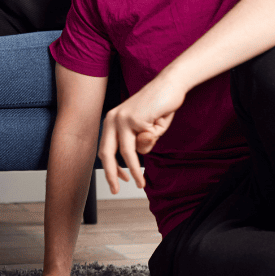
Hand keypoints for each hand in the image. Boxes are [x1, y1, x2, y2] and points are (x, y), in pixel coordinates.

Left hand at [98, 77, 184, 192]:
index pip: (105, 150)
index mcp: (111, 121)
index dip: (110, 168)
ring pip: (127, 152)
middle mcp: (112, 119)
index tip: (118, 181)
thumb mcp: (147, 129)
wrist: (170, 85)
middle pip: (106, 153)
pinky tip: (159, 123)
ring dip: (133, 170)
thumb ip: (140, 143)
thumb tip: (137, 154)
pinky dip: (156, 137)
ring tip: (140, 184)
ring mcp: (122, 118)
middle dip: (110, 175)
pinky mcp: (135, 118)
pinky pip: (147, 140)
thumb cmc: (158, 107)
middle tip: (115, 191)